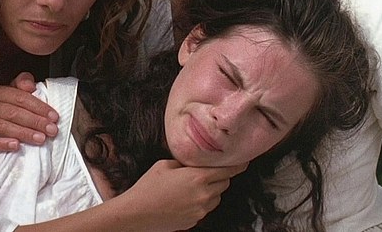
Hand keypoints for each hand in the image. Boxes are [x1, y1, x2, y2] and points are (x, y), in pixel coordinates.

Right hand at [0, 72, 59, 151]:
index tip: (54, 117)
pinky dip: (1, 144)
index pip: (21, 98)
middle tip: (51, 131)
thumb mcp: (14, 93)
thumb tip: (30, 85)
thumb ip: (23, 83)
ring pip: (3, 127)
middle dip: (36, 122)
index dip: (39, 107)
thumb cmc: (6, 108)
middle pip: (14, 113)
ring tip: (40, 139)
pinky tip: (16, 146)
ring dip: (24, 133)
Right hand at [117, 160, 246, 231]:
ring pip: (216, 197)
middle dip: (219, 177)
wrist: (137, 213)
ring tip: (191, 187)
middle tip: (207, 172)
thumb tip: (192, 163)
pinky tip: (183, 199)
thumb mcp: (165, 165)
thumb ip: (184, 163)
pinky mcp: (195, 220)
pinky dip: (201, 202)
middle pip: (224, 184)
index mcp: (198, 178)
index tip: (244, 161)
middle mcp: (204, 195)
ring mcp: (200, 210)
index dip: (237, 165)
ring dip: (211, 190)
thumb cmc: (148, 187)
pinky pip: (205, 208)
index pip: (227, 171)